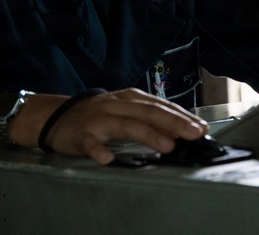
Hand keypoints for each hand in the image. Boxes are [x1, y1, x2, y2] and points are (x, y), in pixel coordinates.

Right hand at [41, 88, 207, 164]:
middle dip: (174, 122)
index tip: (201, 128)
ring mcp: (98, 120)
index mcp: (129, 99)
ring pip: (125, 125)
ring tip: (167, 146)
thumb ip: (150, 119)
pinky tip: (106, 158)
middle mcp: (116, 105)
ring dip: (148, 134)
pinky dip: (98, 150)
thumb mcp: (125, 110)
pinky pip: (89, 143)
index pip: (160, 105)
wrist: (57, 116)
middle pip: (148, 112)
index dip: (182, 116)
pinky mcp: (80, 135)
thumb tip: (182, 131)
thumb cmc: (98, 115)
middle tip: (194, 134)